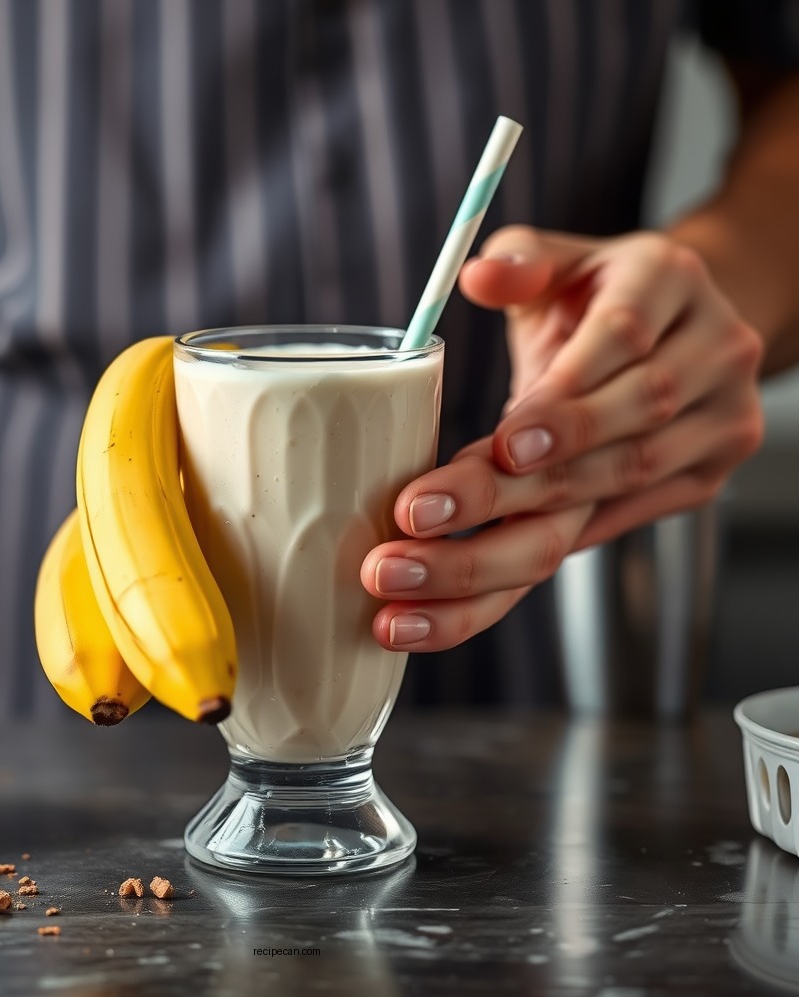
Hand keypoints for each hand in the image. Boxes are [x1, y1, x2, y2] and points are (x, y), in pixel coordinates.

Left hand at [361, 227, 763, 652]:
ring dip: (510, 540)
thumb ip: (520, 261)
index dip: (560, 402)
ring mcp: (717, 425)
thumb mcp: (560, 261)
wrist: (684, 329)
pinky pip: (614, 527)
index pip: (618, 344)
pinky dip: (535, 561)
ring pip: (615, 490)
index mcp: (665, 282)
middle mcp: (710, 353)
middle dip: (515, 488)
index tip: (497, 447)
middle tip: (420, 520)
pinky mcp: (698, 482)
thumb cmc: (601, 296)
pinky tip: (457, 595)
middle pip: (617, 435)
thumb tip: (475, 276)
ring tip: (417, 570)